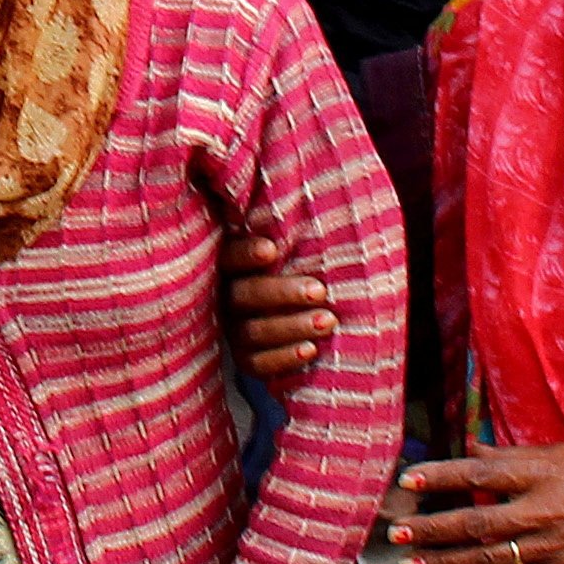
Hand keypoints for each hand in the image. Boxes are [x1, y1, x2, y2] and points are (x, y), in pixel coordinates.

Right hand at [223, 230, 335, 381]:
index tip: (272, 250)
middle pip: (243, 296)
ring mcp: (234, 331)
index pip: (229, 257)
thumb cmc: (307, 271)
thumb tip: (335, 199)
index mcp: (234, 267)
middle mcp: (227, 299)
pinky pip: (258, 364)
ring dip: (292, 326)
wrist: (313, 316)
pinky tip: (311, 349)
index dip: (246, 255)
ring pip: (253, 332)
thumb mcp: (299, 252)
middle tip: (319, 290)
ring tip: (328, 321)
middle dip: (281, 293)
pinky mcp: (247, 360)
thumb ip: (300, 238)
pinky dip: (285, 358)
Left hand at [392, 442, 563, 563]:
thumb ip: (513, 456)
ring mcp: (547, 549)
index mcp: (538, 476)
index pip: (479, 473)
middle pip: (474, 522)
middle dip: (432, 527)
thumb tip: (472, 449)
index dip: (441, 476)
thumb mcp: (562, 453)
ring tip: (410, 563)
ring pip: (486, 560)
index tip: (409, 479)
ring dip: (444, 563)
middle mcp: (538, 513)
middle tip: (397, 529)